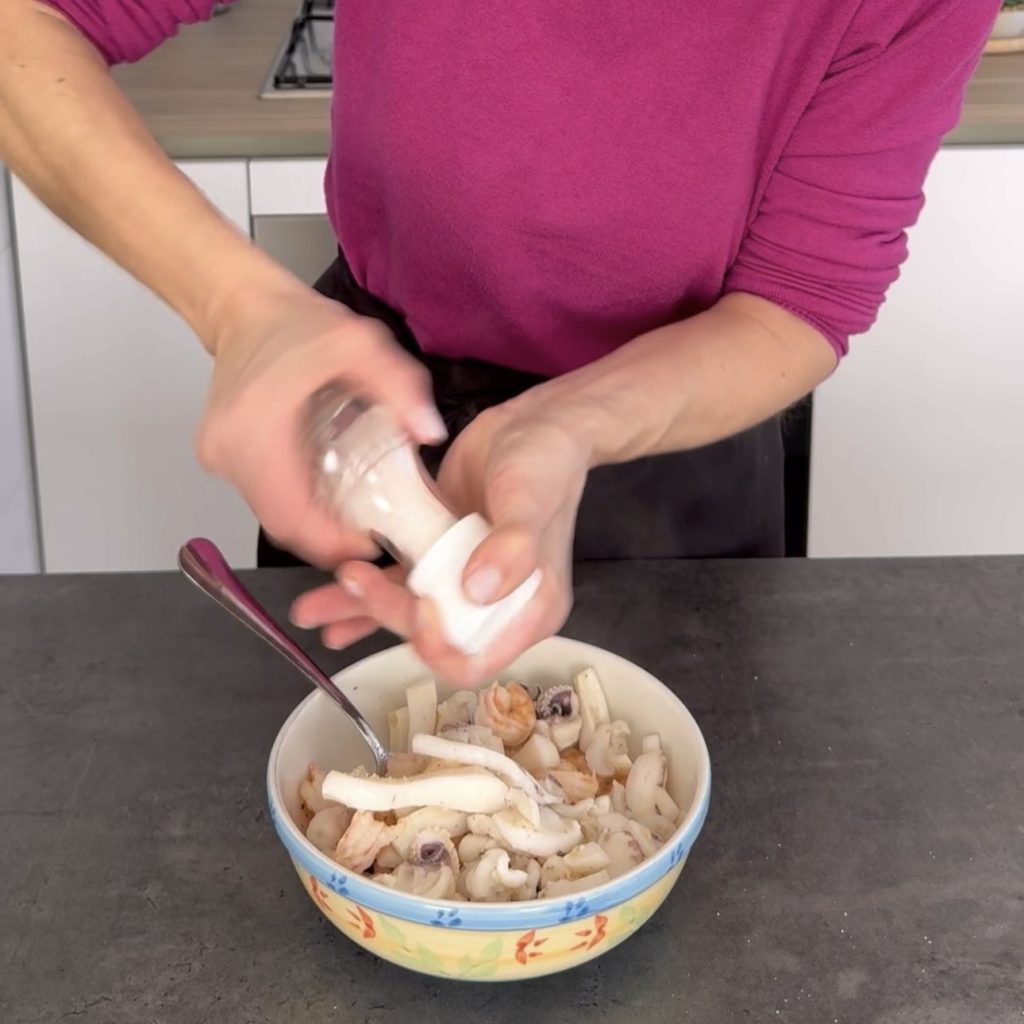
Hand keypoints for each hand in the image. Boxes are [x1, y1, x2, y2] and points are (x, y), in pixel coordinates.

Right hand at [195, 278, 445, 567]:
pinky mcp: (220, 460)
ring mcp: (218, 459)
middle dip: (328, 540)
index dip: (332, 541)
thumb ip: (400, 385)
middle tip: (371, 535)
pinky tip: (329, 495)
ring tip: (355, 517)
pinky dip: (298, 507)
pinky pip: (264, 500)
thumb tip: (429, 433)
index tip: (371, 542)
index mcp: (255, 429)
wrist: (243, 306)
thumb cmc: (297, 324)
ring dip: (313, 526)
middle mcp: (227, 453)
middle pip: (282, 526)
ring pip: (272, 518)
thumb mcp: (361, 343)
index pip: (292, 516)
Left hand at [290, 394, 591, 686]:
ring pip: (406, 610)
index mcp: (529, 610)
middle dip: (388, 614)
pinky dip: (363, 593)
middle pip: (431, 633)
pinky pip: (397, 581)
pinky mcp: (434, 555)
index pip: (477, 658)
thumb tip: (477, 590)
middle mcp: (493, 606)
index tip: (419, 607)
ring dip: (361, 611)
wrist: (533, 423)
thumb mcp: (533, 502)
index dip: (440, 647)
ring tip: (313, 608)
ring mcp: (460, 582)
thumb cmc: (546, 464)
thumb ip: (514, 548)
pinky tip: (329, 602)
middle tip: (353, 579)